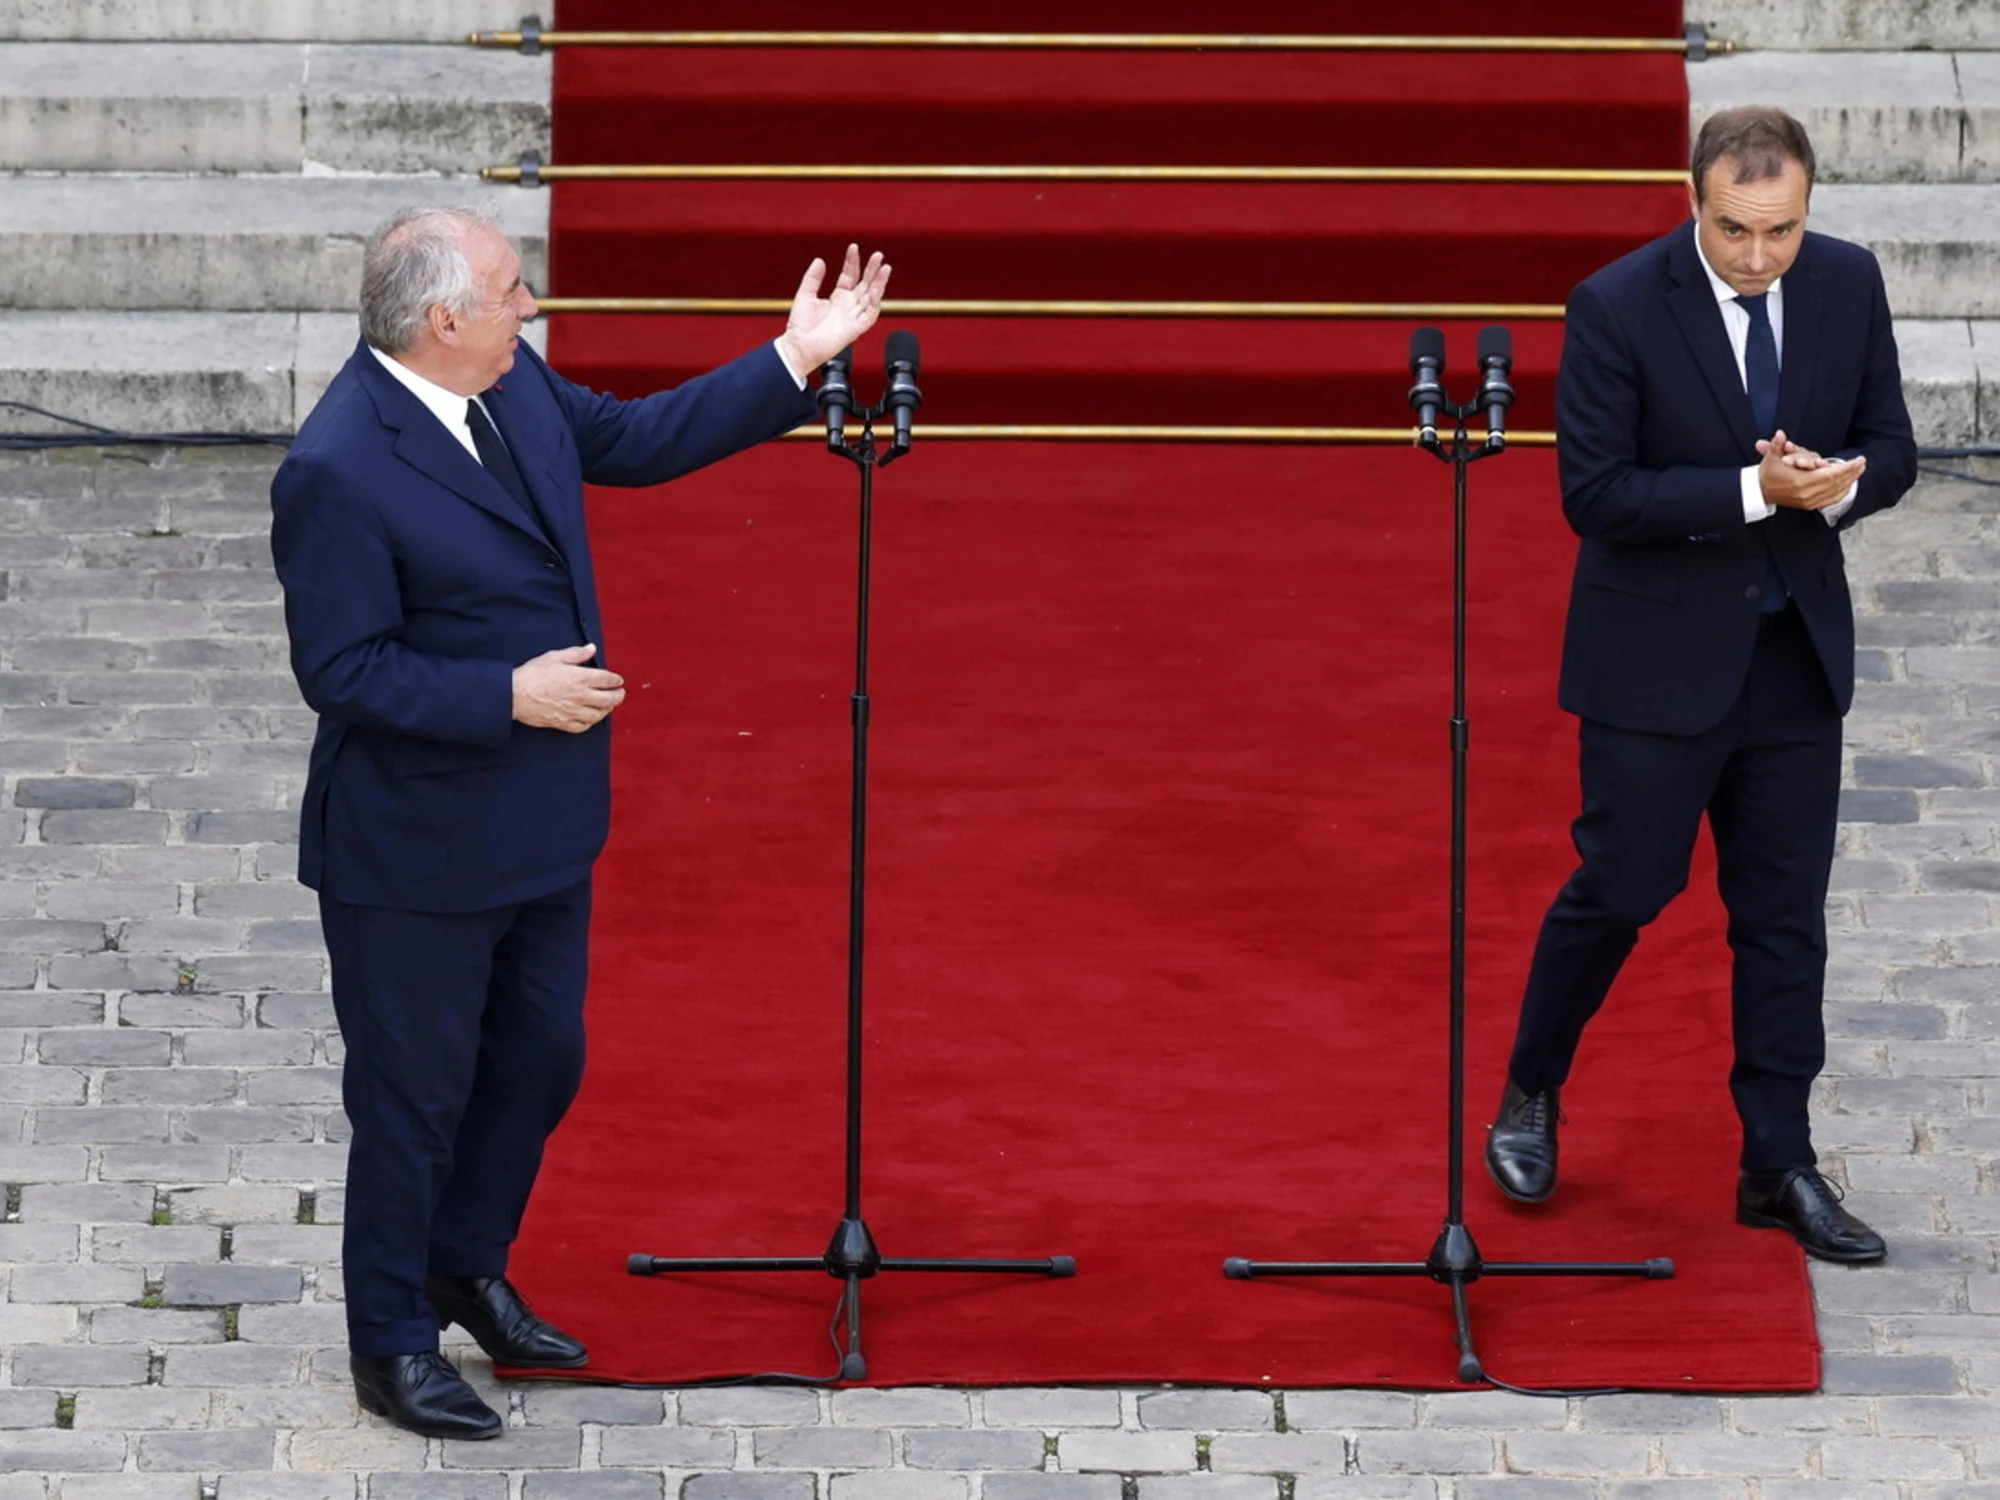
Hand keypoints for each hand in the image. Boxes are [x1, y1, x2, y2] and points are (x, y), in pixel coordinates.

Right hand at [512, 643, 624, 732]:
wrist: (514, 694)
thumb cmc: (533, 674)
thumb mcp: (555, 657)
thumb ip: (576, 653)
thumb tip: (592, 649)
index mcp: (581, 678)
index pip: (607, 680)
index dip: (615, 680)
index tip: (618, 680)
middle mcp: (581, 696)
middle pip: (609, 699)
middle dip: (618, 696)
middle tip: (620, 694)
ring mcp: (574, 712)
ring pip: (598, 714)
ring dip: (607, 710)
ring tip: (609, 706)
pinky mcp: (564, 723)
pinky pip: (583, 726)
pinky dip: (591, 723)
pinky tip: (592, 719)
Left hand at [774, 244, 890, 374]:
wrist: (799, 346)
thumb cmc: (801, 325)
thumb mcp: (805, 294)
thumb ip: (813, 278)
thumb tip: (819, 260)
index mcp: (838, 298)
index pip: (850, 276)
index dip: (852, 262)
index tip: (853, 247)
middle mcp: (848, 306)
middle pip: (865, 284)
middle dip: (872, 269)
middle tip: (878, 255)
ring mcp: (853, 316)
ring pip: (871, 296)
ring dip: (879, 282)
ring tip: (885, 267)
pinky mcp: (856, 328)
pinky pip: (870, 313)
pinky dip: (875, 301)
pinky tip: (877, 289)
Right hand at [1758, 428, 1863, 510]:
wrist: (1760, 493)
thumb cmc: (1767, 474)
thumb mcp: (1770, 458)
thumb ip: (1777, 445)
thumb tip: (1780, 434)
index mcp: (1801, 482)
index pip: (1831, 474)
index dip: (1847, 467)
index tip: (1859, 460)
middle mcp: (1807, 494)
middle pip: (1836, 483)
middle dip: (1852, 473)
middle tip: (1862, 463)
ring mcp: (1809, 501)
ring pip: (1836, 492)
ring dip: (1849, 481)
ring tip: (1859, 471)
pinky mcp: (1810, 506)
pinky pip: (1831, 500)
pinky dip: (1841, 493)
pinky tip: (1848, 485)